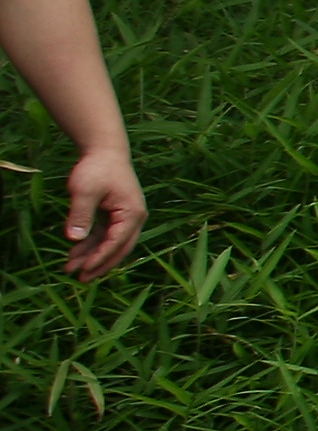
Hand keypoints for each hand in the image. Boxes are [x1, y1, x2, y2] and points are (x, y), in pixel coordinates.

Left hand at [60, 141, 139, 279]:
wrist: (105, 151)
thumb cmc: (97, 168)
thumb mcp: (85, 190)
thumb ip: (80, 215)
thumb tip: (73, 239)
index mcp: (132, 214)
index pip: (116, 243)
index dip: (99, 258)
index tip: (83, 270)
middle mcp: (134, 219)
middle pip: (118, 249)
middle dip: (99, 265)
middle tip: (80, 279)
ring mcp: (126, 218)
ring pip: (110, 244)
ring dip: (92, 256)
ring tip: (70, 267)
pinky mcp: (117, 216)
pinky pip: (105, 236)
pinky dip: (91, 245)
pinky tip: (75, 252)